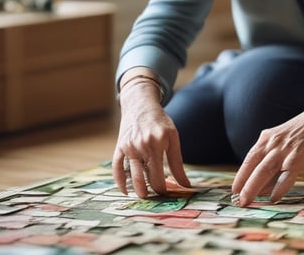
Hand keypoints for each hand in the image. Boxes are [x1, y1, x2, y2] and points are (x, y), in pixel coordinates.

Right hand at [112, 80, 190, 196]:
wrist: (140, 105)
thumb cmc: (160, 123)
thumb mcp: (173, 138)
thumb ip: (177, 162)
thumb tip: (186, 185)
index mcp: (158, 142)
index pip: (160, 174)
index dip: (164, 189)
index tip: (168, 194)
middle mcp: (143, 145)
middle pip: (146, 177)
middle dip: (152, 190)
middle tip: (157, 197)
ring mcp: (129, 146)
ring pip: (132, 175)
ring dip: (138, 189)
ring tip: (144, 196)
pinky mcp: (119, 147)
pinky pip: (117, 167)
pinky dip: (119, 181)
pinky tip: (125, 191)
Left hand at [231, 103, 303, 205]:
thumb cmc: (296, 134)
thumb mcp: (278, 141)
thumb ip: (269, 159)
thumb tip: (261, 184)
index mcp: (265, 140)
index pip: (248, 160)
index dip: (240, 177)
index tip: (234, 190)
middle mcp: (272, 145)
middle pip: (255, 168)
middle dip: (245, 187)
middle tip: (239, 201)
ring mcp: (284, 151)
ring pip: (265, 172)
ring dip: (255, 188)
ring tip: (249, 201)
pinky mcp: (297, 158)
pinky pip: (285, 176)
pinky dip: (278, 189)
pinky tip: (273, 198)